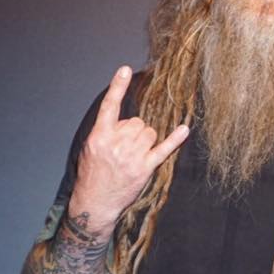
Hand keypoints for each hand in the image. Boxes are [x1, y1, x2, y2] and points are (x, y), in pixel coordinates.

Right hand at [66, 66, 188, 236]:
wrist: (94, 203)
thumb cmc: (91, 175)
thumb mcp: (90, 149)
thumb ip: (105, 132)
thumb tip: (125, 122)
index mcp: (99, 136)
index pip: (109, 106)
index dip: (117, 86)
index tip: (125, 70)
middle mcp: (116, 144)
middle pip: (137, 122)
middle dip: (134, 131)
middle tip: (125, 147)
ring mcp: (132, 156)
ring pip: (150, 132)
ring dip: (146, 140)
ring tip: (134, 154)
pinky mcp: (144, 168)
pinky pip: (163, 148)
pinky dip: (175, 139)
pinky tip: (184, 129)